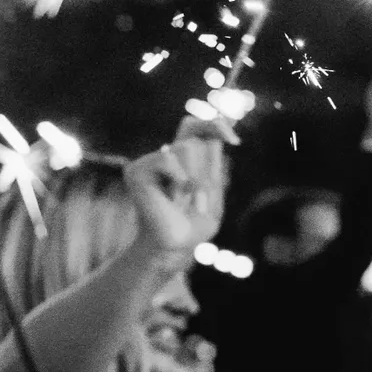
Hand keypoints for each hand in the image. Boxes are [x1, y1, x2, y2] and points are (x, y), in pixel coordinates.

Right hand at [125, 123, 229, 256]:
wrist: (176, 246)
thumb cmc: (194, 224)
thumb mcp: (213, 192)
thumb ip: (214, 163)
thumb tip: (214, 137)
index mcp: (183, 159)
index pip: (195, 127)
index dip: (214, 125)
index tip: (235, 141)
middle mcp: (164, 155)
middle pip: (195, 140)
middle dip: (205, 170)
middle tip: (195, 198)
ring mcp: (148, 162)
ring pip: (187, 148)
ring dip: (195, 179)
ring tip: (183, 200)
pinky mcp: (136, 170)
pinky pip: (168, 158)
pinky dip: (179, 180)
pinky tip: (171, 198)